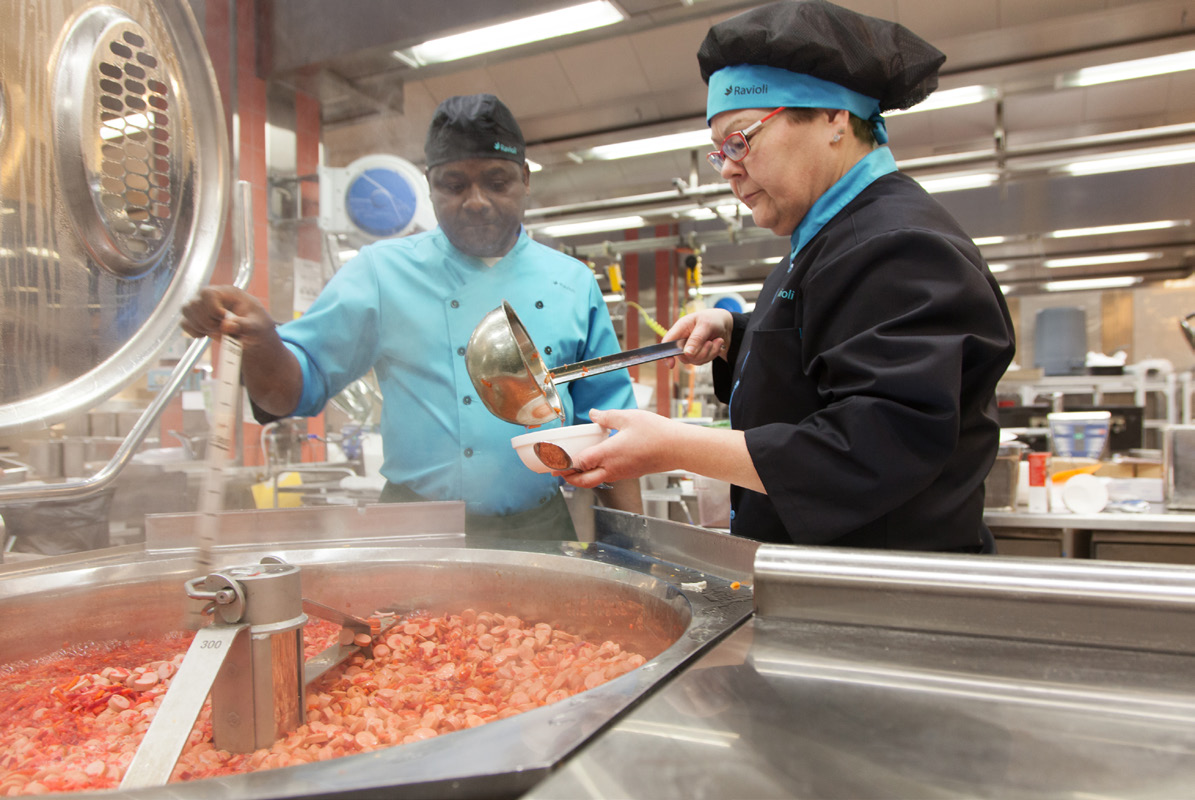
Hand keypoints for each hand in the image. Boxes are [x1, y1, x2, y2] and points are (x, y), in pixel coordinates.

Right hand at [181, 286, 275, 347]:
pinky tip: (207, 334)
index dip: (212, 309)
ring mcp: (201, 305)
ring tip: (217, 331)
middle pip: (194, 304)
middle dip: (208, 322)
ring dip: (200, 326)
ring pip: (186, 311)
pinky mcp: (195, 317)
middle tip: (223, 330)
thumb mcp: (256, 326)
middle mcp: (210, 295)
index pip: (208, 294)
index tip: (224, 320)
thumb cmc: (257, 324)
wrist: (254, 333)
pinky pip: (184, 323)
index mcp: (227, 292)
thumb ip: (244, 325)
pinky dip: (194, 332)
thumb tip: (226, 326)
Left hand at [556, 408, 682, 488]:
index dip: (564, 463)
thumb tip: (594, 414)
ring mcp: (622, 473)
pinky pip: (607, 477)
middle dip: (568, 478)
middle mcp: (613, 468)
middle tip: (557, 473)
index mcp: (609, 454)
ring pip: (595, 481)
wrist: (678, 449)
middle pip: (584, 481)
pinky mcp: (630, 473)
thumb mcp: (629, 417)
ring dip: (581, 478)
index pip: (579, 463)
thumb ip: (607, 416)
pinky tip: (596, 463)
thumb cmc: (657, 433)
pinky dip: (595, 474)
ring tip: (573, 469)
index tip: (553, 461)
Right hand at [662, 308, 732, 367]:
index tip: (671, 364)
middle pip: (683, 356)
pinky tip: (717, 344)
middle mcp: (683, 339)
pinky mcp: (698, 354)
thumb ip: (696, 339)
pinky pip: (703, 361)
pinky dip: (713, 354)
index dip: (667, 354)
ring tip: (717, 341)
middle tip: (710, 343)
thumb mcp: (706, 325)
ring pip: (694, 360)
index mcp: (680, 328)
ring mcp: (690, 348)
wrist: (727, 325)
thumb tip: (687, 354)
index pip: (668, 343)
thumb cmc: (713, 319)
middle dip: (700, 352)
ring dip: (709, 352)